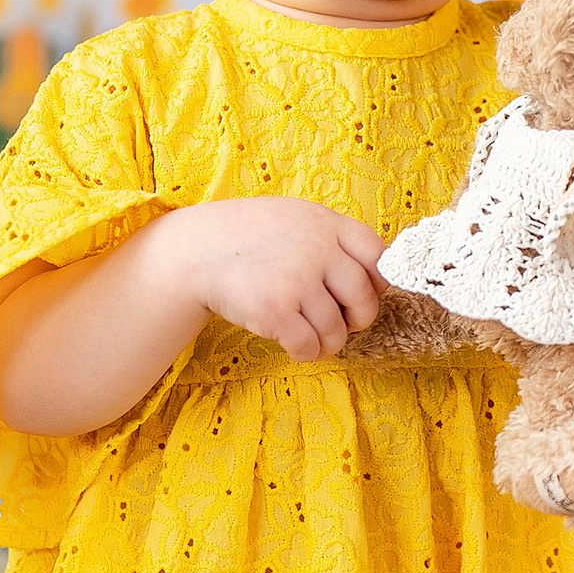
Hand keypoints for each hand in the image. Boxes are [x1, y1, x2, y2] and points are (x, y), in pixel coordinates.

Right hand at [153, 197, 386, 359]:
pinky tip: (296, 345)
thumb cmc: (252, 238)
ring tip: (314, 337)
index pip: (378, 256)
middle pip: (364, 299)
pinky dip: (306, 352)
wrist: (196, 250)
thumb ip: (334, 240)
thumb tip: (376, 276)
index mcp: (327, 224)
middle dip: (359, 319)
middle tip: (344, 323)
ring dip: (329, 342)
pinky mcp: (274, 311)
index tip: (364, 293)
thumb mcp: (298, 219)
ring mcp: (296, 281)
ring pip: (337, 330)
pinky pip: (309, 345)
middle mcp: (317, 250)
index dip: (377, 282)